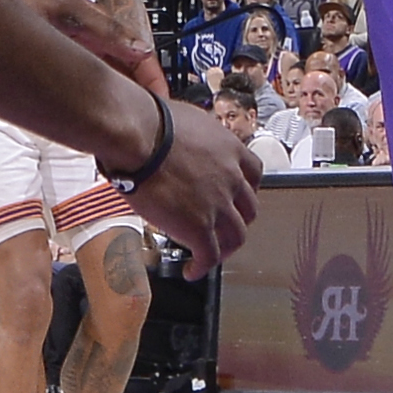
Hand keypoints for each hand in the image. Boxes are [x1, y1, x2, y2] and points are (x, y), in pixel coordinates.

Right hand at [121, 98, 263, 265]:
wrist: (138, 136)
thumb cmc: (151, 123)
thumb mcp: (188, 121)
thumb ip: (196, 137)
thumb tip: (182, 141)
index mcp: (230, 149)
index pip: (254, 174)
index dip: (245, 190)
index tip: (235, 198)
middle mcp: (231, 177)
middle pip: (249, 209)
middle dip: (237, 221)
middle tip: (221, 228)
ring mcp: (218, 203)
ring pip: (236, 236)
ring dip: (225, 248)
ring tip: (209, 254)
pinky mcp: (199, 226)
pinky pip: (209, 256)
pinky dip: (203, 267)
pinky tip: (192, 271)